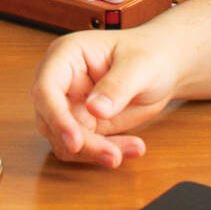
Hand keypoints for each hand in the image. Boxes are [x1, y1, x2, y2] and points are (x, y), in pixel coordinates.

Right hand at [33, 29, 177, 165]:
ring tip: (131, 149)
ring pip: (64, 139)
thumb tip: (95, 109)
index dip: (56, 116)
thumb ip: (117, 86)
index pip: (46, 88)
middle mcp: (62, 81)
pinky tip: (132, 147)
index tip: (75, 141)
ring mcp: (70, 104)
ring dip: (93, 152)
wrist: (164, 67)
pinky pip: (84, 148)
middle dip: (80, 142)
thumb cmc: (149, 54)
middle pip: (51, 120)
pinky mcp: (83, 124)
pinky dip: (104, 153)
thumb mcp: (140, 66)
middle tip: (112, 155)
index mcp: (67, 55)